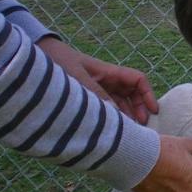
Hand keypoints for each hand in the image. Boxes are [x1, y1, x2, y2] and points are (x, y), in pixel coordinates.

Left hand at [38, 37, 157, 123]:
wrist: (38, 59)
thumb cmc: (58, 63)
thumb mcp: (77, 79)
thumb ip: (95, 95)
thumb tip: (114, 115)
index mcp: (109, 72)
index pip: (137, 80)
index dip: (148, 94)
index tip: (153, 111)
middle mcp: (107, 80)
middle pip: (132, 94)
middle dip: (139, 109)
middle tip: (141, 127)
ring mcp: (98, 88)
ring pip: (120, 102)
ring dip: (126, 115)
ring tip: (128, 132)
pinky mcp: (88, 96)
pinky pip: (106, 107)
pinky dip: (112, 116)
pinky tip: (111, 128)